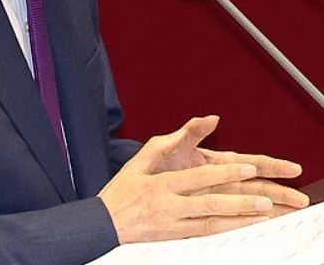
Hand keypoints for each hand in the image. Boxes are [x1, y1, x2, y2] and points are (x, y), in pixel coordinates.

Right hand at [98, 118, 308, 243]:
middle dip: (240, 201)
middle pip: (210, 204)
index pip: (199, 178)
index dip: (225, 174)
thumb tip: (182, 131)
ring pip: (212, 224)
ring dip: (240, 220)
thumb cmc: (122, 190)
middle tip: (265, 198)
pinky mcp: (177, 238)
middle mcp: (170, 206)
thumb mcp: (136, 161)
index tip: (247, 168)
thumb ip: (162, 145)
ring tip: (263, 215)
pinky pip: (207, 235)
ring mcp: (174, 225)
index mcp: (161, 185)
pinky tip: (243, 228)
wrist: (105, 224)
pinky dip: (227, 232)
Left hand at [155, 116, 308, 217]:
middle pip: (255, 186)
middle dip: (279, 191)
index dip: (270, 165)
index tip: (291, 168)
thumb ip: (192, 131)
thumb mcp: (172, 144)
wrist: (134, 189)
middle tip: (300, 198)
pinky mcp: (204, 213)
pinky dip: (247, 221)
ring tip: (291, 213)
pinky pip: (230, 218)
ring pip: (247, 202)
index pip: (248, 162)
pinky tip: (262, 225)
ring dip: (269, 207)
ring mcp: (213, 197)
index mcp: (213, 162)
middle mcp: (218, 180)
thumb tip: (211, 118)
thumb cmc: (154, 166)